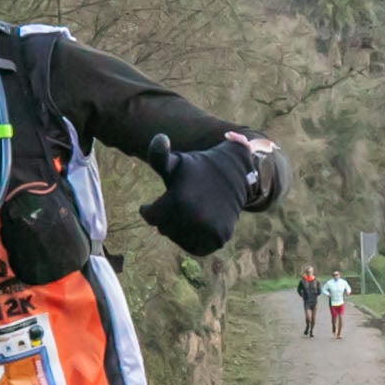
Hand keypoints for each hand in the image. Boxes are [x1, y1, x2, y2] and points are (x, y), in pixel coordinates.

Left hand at [138, 134, 254, 256]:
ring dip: (178, 229)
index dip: (149, 208)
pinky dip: (193, 238)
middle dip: (166, 217)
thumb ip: (158, 154)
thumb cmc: (197, 168)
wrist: (234, 174)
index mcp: (178, 200)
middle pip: (164, 229)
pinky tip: (198, 222)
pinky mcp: (219, 239)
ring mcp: (208, 231)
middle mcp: (194, 218)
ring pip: (179, 240)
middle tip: (178, 203)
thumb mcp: (176, 161)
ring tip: (189, 211)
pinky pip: (195, 247)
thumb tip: (159, 137)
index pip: (149, 216)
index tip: (153, 203)